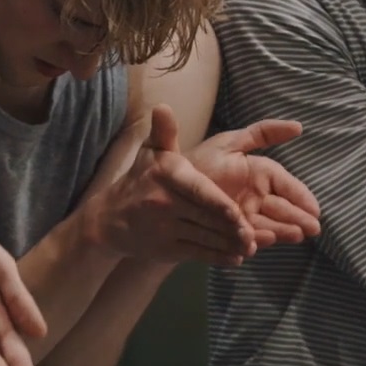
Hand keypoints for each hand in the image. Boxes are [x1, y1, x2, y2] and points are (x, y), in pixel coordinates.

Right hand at [86, 105, 255, 265]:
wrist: (111, 218)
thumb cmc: (141, 179)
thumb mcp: (151, 152)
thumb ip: (165, 132)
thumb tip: (163, 107)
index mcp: (166, 176)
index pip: (197, 190)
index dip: (218, 203)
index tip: (237, 213)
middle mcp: (163, 203)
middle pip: (205, 217)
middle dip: (232, 228)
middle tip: (254, 234)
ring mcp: (164, 229)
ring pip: (204, 238)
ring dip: (229, 245)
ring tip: (251, 246)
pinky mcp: (165, 250)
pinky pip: (196, 254)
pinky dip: (217, 257)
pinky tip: (235, 258)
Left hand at [186, 119, 322, 247]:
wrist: (165, 187)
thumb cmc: (200, 160)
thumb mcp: (231, 142)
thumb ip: (262, 133)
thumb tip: (299, 126)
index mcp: (258, 173)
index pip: (285, 184)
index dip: (300, 196)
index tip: (315, 208)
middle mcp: (254, 196)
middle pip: (281, 207)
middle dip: (297, 218)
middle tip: (313, 228)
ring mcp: (243, 216)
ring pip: (267, 224)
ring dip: (281, 230)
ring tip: (296, 235)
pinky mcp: (229, 232)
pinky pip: (244, 236)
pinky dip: (253, 240)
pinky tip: (259, 243)